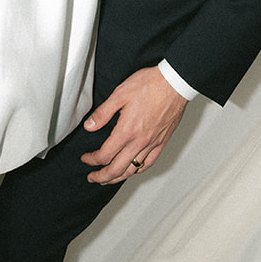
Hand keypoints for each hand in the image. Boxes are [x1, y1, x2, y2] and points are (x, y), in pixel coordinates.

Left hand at [81, 68, 187, 183]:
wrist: (175, 83)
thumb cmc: (150, 84)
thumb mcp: (120, 93)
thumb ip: (103, 113)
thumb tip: (89, 126)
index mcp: (126, 131)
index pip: (104, 155)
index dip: (91, 159)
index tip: (85, 158)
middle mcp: (139, 142)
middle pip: (117, 170)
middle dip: (101, 177)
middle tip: (92, 177)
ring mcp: (152, 144)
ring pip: (132, 170)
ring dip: (117, 178)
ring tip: (108, 179)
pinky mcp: (162, 142)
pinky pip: (149, 163)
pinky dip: (138, 171)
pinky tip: (133, 169)